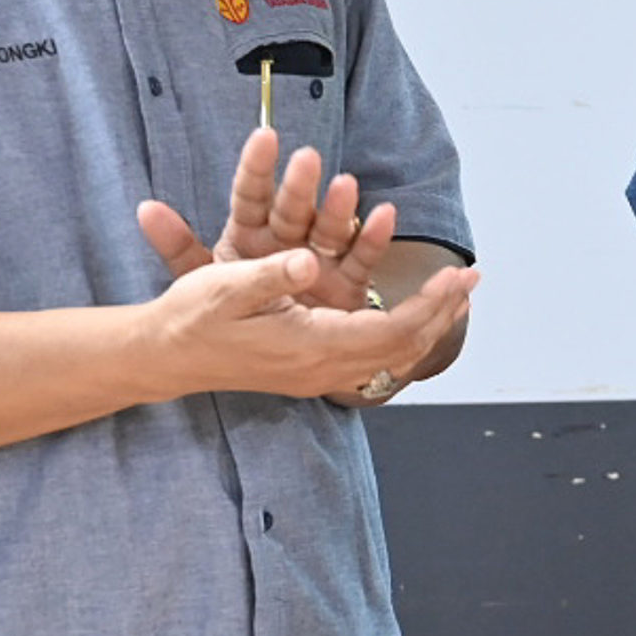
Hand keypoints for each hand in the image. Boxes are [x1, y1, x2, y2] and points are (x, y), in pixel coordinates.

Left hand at [136, 127, 394, 313]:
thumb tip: (145, 208)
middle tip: (308, 159)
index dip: (256, 167)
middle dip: (301, 183)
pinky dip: (372, 236)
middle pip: (293, 207)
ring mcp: (319, 256)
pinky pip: (360, 255)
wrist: (271, 351)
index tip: (264, 137)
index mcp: (250, 234)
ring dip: (339, 206)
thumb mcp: (201, 280)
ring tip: (346, 186)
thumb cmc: (237, 309)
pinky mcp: (346, 278)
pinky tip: (384, 216)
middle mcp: (287, 238)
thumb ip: (178, 245)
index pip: (251, 195)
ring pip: (329, 226)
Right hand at [140, 245, 477, 404]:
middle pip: (402, 346)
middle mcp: (321, 368)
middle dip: (440, 312)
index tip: (459, 276)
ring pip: (391, 355)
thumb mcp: (225, 287)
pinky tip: (412, 311)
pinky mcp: (311, 368)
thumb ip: (271, 275)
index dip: (430, 304)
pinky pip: (372, 355)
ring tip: (454, 293)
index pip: (392, 332)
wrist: (164, 356)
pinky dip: (400, 331)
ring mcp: (318, 373)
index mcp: (310, 347)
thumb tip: (310, 262)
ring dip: (426, 322)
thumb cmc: (193, 317)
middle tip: (470, 279)